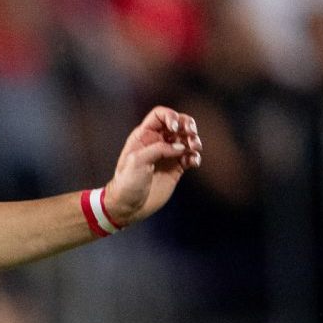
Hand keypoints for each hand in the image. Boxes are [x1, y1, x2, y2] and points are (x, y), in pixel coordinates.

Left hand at [103, 106, 200, 227]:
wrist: (128, 207)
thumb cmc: (127, 183)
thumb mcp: (138, 161)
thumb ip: (160, 149)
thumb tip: (182, 147)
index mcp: (143, 136)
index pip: (160, 115)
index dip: (171, 116)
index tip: (174, 128)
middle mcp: (157, 142)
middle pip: (178, 123)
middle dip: (188, 125)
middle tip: (191, 134)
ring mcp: (168, 155)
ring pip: (187, 139)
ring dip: (194, 141)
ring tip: (194, 149)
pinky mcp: (176, 168)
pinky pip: (190, 157)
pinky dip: (195, 157)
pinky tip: (192, 163)